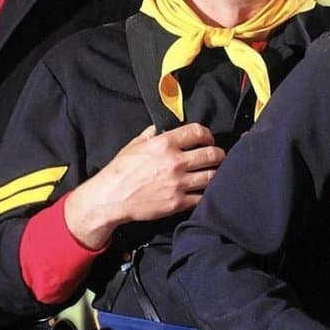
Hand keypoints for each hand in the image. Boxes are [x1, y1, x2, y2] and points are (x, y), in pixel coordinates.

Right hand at [65, 123, 223, 248]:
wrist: (111, 198)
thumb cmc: (120, 170)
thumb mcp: (134, 145)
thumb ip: (151, 134)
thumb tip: (160, 127)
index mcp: (164, 144)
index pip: (198, 132)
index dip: (207, 134)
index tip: (208, 139)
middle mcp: (175, 161)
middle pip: (212, 154)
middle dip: (218, 154)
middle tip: (217, 157)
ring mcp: (178, 183)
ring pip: (212, 176)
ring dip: (215, 173)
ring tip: (213, 173)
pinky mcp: (178, 202)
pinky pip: (202, 197)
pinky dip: (206, 193)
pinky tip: (203, 190)